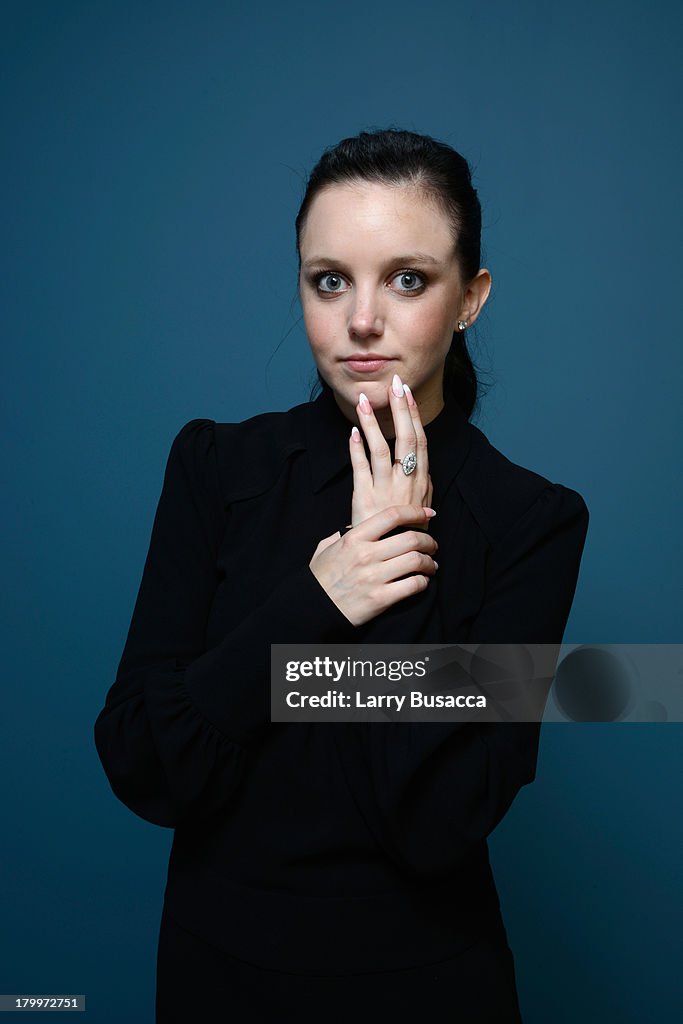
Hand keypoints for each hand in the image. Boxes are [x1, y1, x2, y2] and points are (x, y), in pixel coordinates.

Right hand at [309, 504, 438, 626]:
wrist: (312, 608)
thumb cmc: (320, 577)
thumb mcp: (327, 547)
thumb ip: (344, 534)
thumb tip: (358, 524)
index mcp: (354, 538)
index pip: (392, 516)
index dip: (415, 512)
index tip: (428, 513)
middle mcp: (366, 555)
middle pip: (411, 539)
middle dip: (429, 541)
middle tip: (433, 546)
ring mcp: (374, 577)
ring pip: (416, 561)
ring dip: (429, 563)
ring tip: (430, 565)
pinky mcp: (380, 599)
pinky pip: (413, 586)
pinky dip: (423, 583)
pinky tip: (421, 582)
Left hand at [349, 376, 432, 530]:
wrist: (393, 556)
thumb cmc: (407, 530)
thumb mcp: (422, 506)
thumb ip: (422, 483)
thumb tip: (423, 463)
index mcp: (421, 480)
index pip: (420, 441)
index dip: (413, 415)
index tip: (407, 394)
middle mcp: (405, 482)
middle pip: (405, 439)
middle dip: (400, 410)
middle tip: (394, 385)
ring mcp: (385, 489)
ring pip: (381, 449)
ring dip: (372, 423)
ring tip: (364, 400)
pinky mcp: (364, 498)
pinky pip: (360, 469)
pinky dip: (356, 449)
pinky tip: (351, 432)